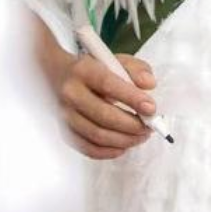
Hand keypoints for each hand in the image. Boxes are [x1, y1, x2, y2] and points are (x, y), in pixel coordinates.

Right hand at [34, 17, 156, 159]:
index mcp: (83, 70)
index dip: (131, 98)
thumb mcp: (115, 60)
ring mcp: (66, 115)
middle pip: (103, 115)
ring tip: (141, 136)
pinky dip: (110, 151)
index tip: (151, 108)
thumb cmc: (93, 69)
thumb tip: (149, 84)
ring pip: (97, 135)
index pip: (108, 84)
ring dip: (124, 140)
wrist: (59, 75)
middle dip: (132, 124)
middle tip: (150, 126)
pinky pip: (88, 149)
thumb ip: (136, 68)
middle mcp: (71, 93)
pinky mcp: (66, 132)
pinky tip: (124, 146)